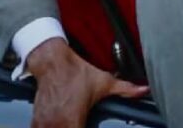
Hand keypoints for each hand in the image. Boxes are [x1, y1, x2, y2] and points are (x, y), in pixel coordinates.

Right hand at [28, 39, 149, 127]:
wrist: (51, 61)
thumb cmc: (75, 71)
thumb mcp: (103, 81)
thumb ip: (126, 90)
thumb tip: (145, 90)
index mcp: (74, 120)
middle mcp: (57, 124)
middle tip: (78, 126)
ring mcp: (44, 122)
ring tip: (69, 126)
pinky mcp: (37, 119)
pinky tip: (57, 126)